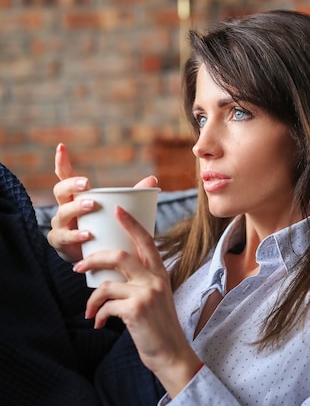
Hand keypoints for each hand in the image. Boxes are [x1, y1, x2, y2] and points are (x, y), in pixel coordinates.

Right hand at [47, 143, 158, 262]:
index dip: (62, 162)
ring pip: (62, 213)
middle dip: (72, 185)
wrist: (93, 259)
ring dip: (76, 208)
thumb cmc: (104, 229)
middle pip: (60, 191)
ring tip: (91, 206)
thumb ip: (133, 196)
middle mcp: (64, 208)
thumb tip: (153, 179)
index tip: (62, 146)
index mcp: (76, 197)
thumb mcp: (117, 211)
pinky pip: (64, 238)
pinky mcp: (61, 244)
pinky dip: (75, 236)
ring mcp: (60, 226)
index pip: (65, 176)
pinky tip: (87, 234)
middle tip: (87, 183)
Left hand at [73, 206, 201, 396]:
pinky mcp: (136, 310)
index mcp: (160, 273)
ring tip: (89, 309)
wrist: (172, 354)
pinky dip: (99, 315)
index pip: (145, 241)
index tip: (117, 209)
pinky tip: (100, 324)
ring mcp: (146, 294)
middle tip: (78, 267)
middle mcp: (155, 280)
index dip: (131, 223)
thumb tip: (112, 276)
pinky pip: (107, 306)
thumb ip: (141, 283)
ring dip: (92, 299)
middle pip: (119, 256)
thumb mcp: (156, 298)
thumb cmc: (159, 327)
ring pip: (107, 284)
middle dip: (94, 259)